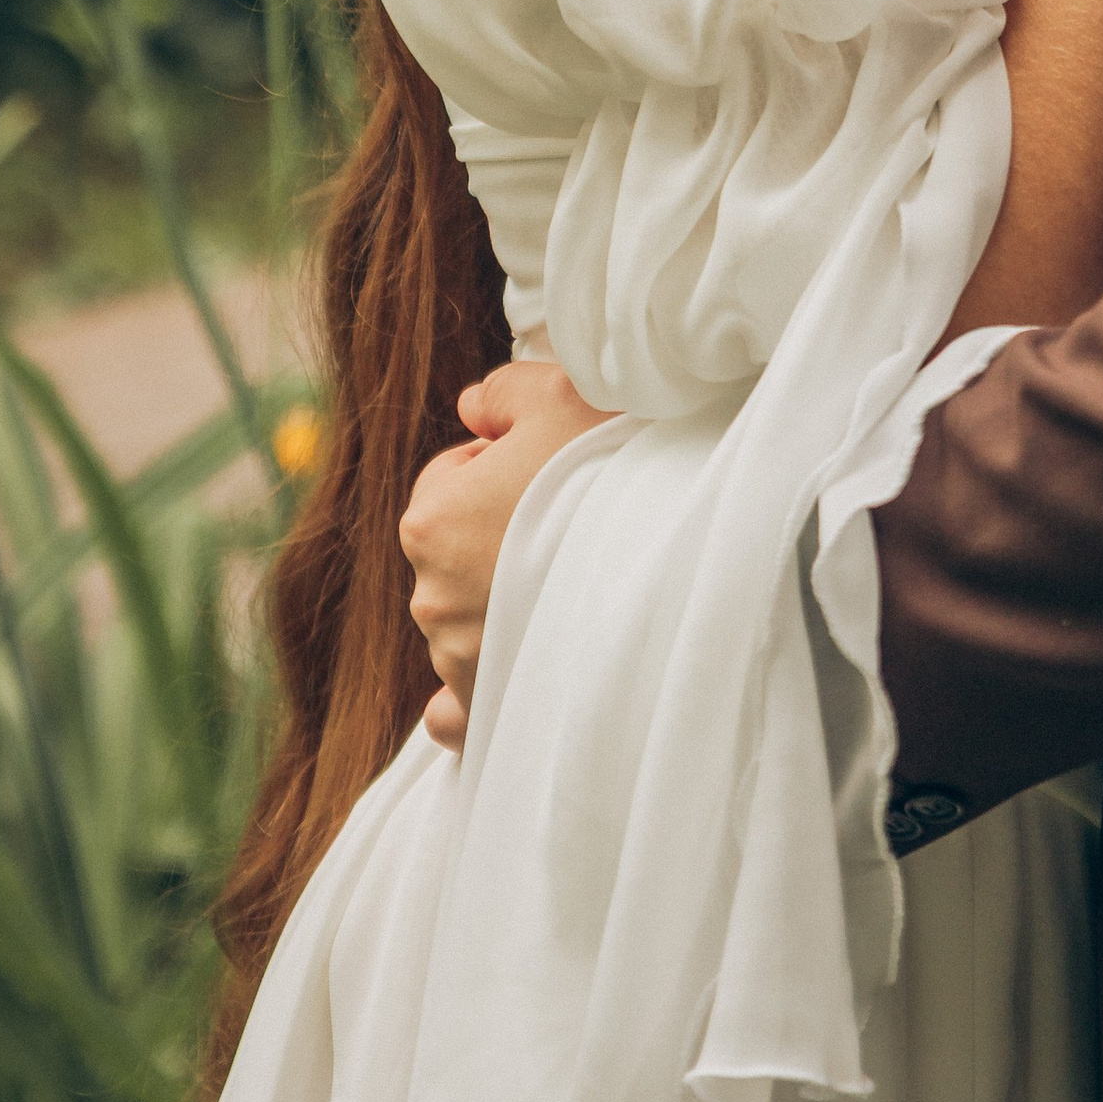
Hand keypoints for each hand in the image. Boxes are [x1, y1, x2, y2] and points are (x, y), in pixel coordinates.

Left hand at [399, 357, 609, 746]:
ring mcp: (460, 661)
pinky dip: (475, 692)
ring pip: (465, 620)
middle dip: (497, 536)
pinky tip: (509, 673)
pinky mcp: (490, 709)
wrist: (672, 562)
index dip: (498, 466)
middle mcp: (431, 598)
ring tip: (571, 581)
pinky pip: (457, 709)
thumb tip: (472, 408)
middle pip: (456, 550)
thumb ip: (498, 392)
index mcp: (429, 522)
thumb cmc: (610, 470)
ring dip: (501, 602)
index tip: (547, 472)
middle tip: (567, 523)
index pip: (448, 479)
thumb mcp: (554, 393)